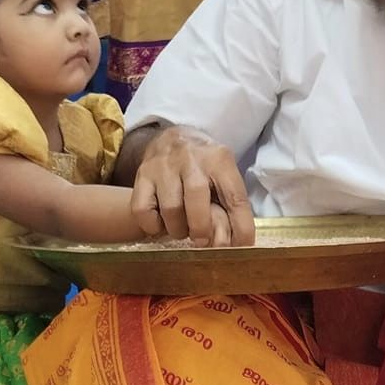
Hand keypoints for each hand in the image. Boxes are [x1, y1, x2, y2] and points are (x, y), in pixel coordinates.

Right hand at [131, 126, 256, 246]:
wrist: (172, 136)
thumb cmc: (203, 166)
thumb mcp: (223, 174)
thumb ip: (231, 206)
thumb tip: (239, 244)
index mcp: (219, 159)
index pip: (235, 196)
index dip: (241, 227)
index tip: (242, 247)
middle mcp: (191, 159)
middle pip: (197, 197)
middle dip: (202, 227)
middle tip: (203, 241)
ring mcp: (163, 166)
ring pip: (171, 208)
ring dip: (178, 229)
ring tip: (182, 228)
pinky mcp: (141, 176)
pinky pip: (143, 210)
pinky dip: (153, 225)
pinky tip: (161, 222)